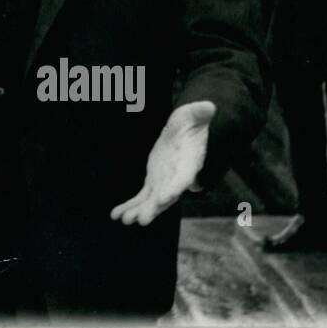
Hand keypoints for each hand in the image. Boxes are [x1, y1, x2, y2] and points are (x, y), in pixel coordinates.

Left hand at [110, 100, 215, 226]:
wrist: (188, 130)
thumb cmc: (193, 121)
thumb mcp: (195, 114)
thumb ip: (201, 113)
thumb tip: (210, 106)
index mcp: (189, 162)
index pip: (183, 178)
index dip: (173, 188)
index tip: (162, 199)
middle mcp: (178, 177)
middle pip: (166, 195)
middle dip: (154, 208)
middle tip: (142, 220)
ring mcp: (165, 180)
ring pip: (151, 200)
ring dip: (138, 210)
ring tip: (123, 220)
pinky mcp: (154, 180)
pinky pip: (141, 196)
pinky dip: (130, 206)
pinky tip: (116, 214)